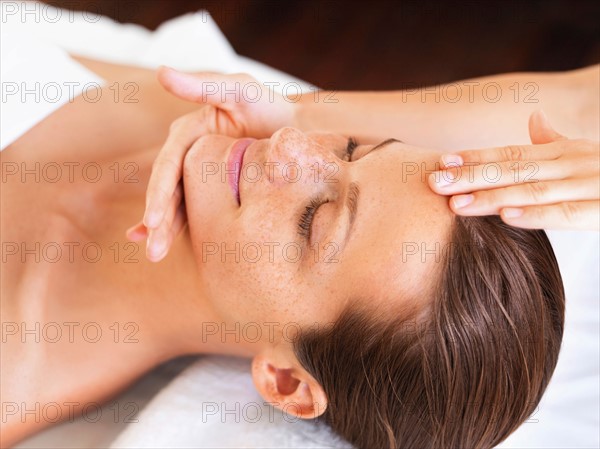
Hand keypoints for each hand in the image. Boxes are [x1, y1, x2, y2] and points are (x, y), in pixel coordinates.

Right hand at [126, 67, 296, 260]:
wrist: (298, 131)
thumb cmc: (270, 106)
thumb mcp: (241, 90)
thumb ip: (204, 85)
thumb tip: (162, 72)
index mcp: (189, 132)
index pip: (170, 165)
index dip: (160, 191)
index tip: (154, 218)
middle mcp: (189, 154)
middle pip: (169, 190)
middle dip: (158, 220)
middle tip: (153, 250)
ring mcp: (201, 174)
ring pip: (179, 204)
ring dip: (165, 230)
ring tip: (155, 255)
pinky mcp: (214, 190)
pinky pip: (196, 210)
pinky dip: (180, 227)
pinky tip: (165, 244)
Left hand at [428, 110, 598, 229]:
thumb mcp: (584, 155)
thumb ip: (555, 141)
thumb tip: (532, 119)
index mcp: (563, 152)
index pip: (510, 153)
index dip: (474, 157)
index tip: (440, 161)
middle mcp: (573, 164)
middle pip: (514, 169)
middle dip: (471, 175)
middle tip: (433, 181)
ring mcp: (591, 185)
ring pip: (534, 190)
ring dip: (493, 197)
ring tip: (457, 203)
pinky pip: (569, 212)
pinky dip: (538, 215)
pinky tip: (508, 218)